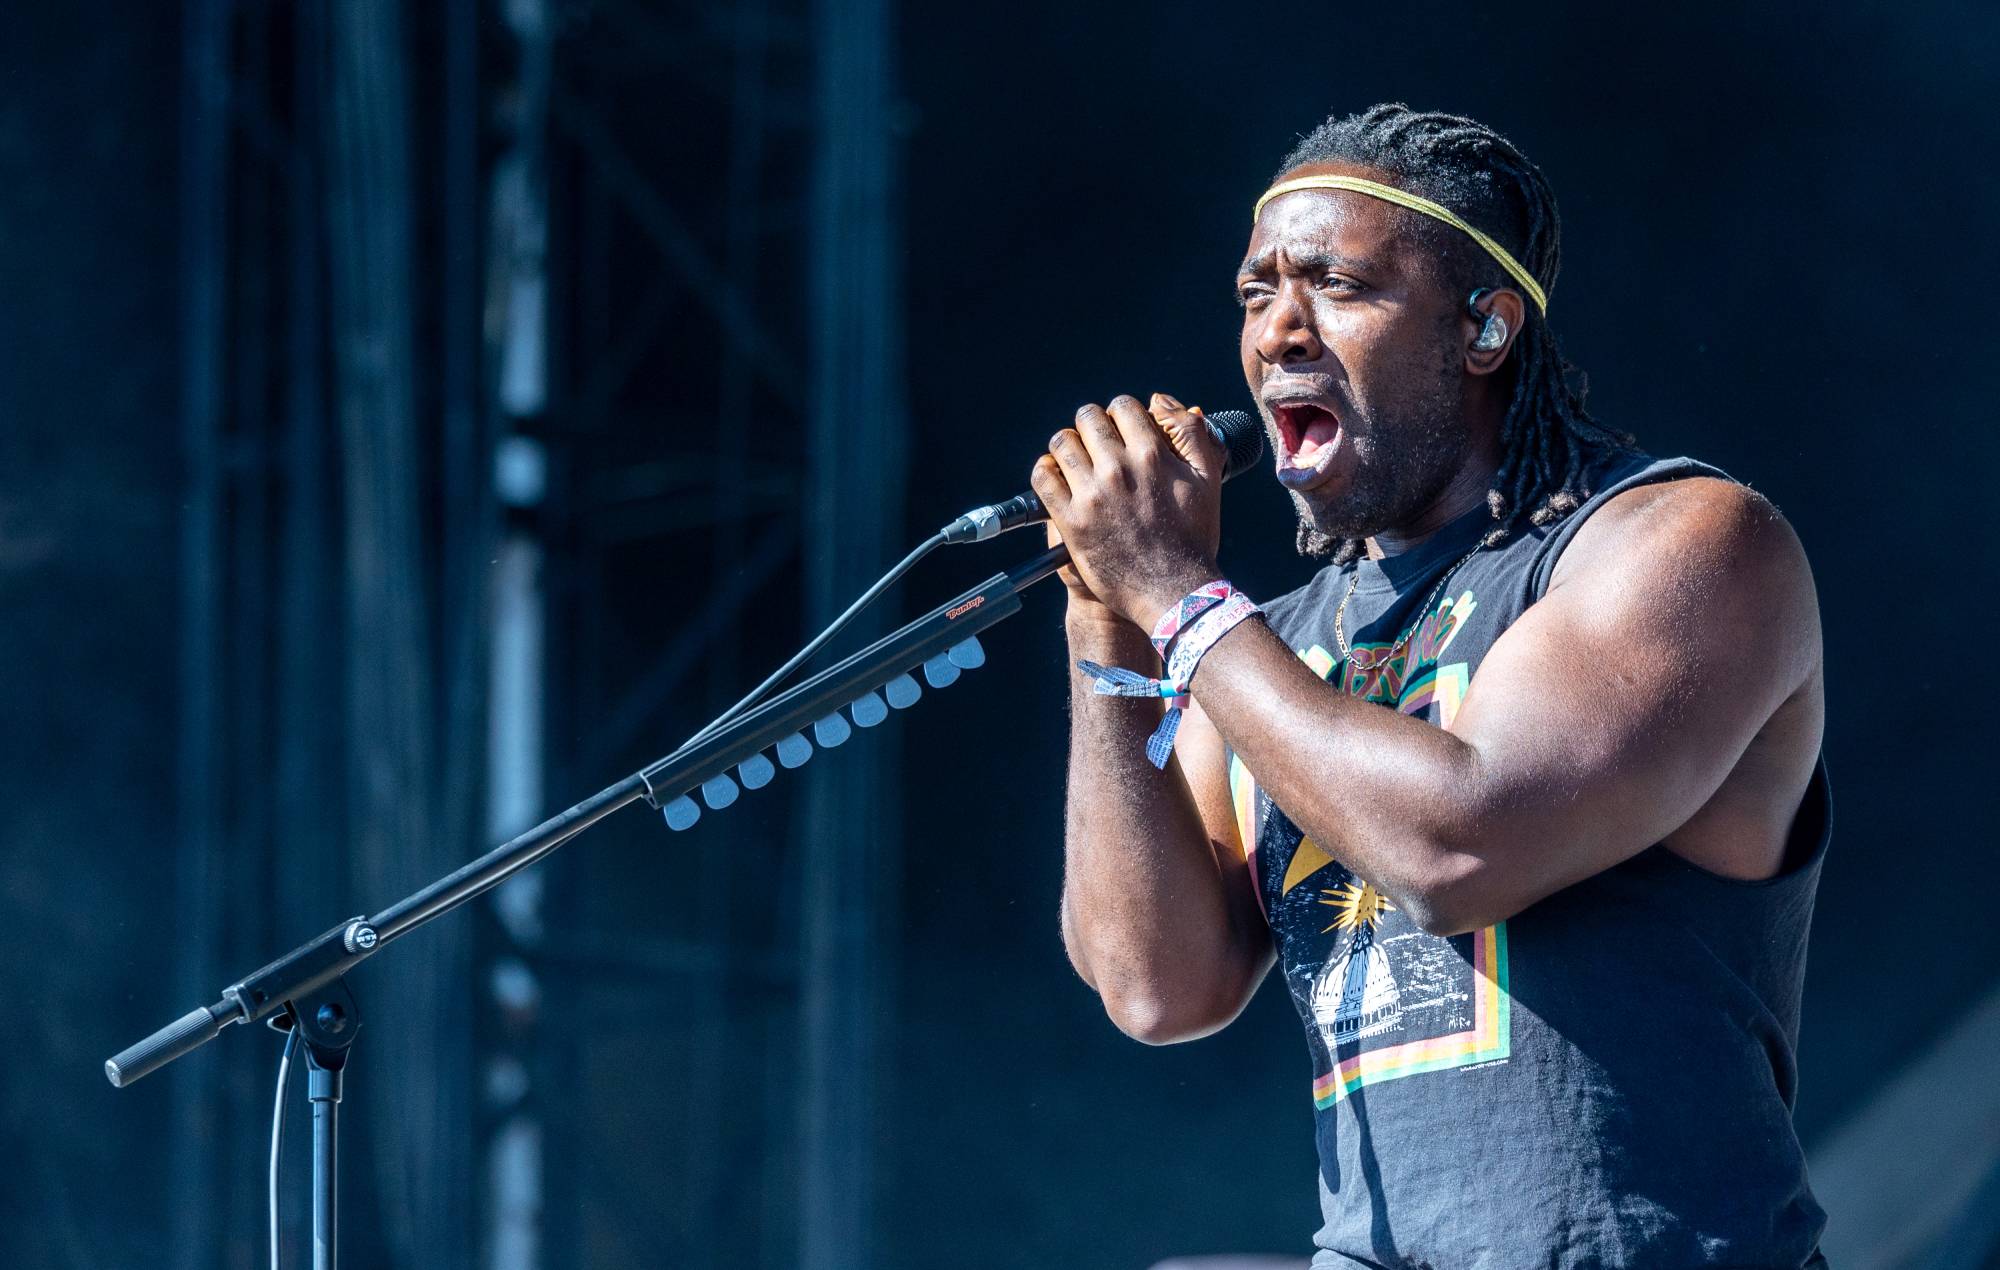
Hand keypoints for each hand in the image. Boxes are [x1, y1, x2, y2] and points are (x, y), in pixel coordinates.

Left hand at [1029, 392, 1225, 629]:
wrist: (1173, 591)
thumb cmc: (1193, 538)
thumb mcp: (1207, 480)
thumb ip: (1190, 434)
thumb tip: (1162, 402)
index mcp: (1152, 455)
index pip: (1122, 407)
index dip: (1120, 415)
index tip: (1120, 433)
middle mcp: (1120, 470)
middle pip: (1087, 419)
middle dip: (1091, 427)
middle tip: (1097, 447)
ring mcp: (1093, 495)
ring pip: (1062, 444)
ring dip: (1067, 448)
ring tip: (1076, 463)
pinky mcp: (1072, 521)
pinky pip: (1043, 478)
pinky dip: (1046, 472)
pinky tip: (1057, 480)